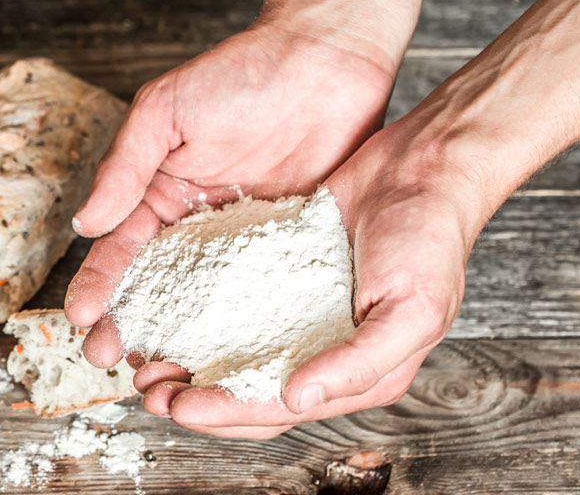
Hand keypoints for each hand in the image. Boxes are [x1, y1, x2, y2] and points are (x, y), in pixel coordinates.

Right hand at [67, 0, 421, 363]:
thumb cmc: (242, 73)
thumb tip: (85, 224)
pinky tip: (227, 358)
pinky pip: (262, 296)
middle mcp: (194, 227)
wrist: (327, 58)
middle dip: (130, 326)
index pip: (119, 250)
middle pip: (156, 290)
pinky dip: (241, 330)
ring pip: (204, 305)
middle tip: (112, 361)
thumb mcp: (165, 112)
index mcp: (157, 196)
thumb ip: (125, 168)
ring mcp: (241, 244)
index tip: (83, 318)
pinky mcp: (288, 250)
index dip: (99, 285)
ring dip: (179, 341)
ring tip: (161, 375)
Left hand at [130, 123, 479, 437]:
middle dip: (195, 397)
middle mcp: (322, 353)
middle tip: (149, 391)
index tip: (181, 407)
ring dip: (190, 363)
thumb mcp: (412, 311)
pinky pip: (231, 307)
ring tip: (147, 362)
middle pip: (245, 391)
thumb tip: (295, 398)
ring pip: (231, 354)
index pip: (278, 410)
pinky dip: (199, 318)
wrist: (422, 166)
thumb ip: (358, 363)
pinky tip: (167, 316)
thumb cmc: (432, 240)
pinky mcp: (279, 279)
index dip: (226, 414)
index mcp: (356, 375)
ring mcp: (298, 317)